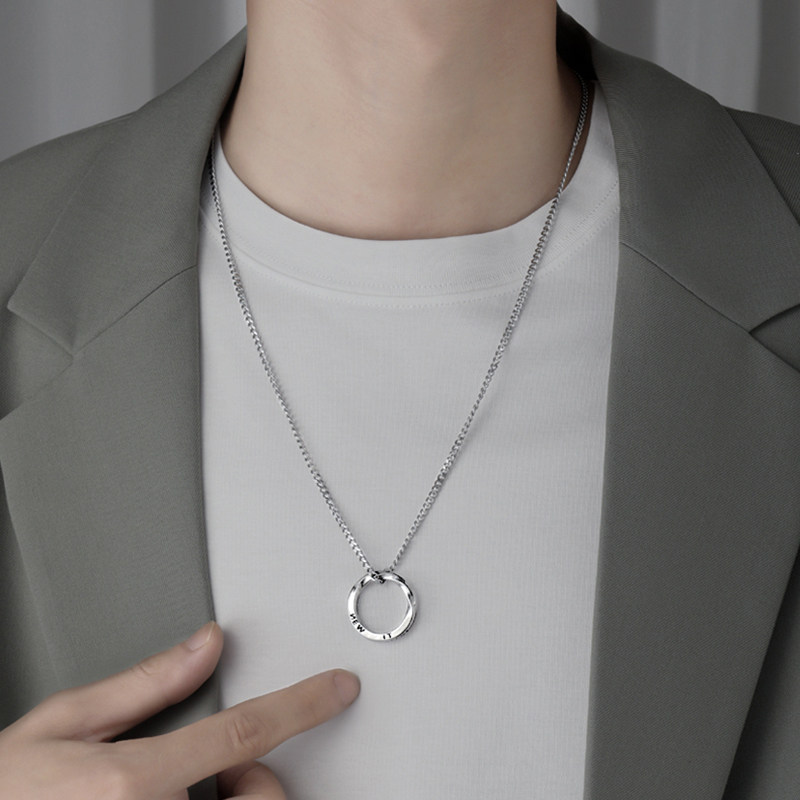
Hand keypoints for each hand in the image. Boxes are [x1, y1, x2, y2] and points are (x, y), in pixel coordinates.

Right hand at [0, 621, 359, 798]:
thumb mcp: (60, 725)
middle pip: (261, 799)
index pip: (245, 731)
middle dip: (257, 780)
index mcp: (130, 784)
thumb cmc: (0, 794)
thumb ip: (144, 685)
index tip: (338, 689)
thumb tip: (204, 646)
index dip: (303, 704)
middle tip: (221, 775)